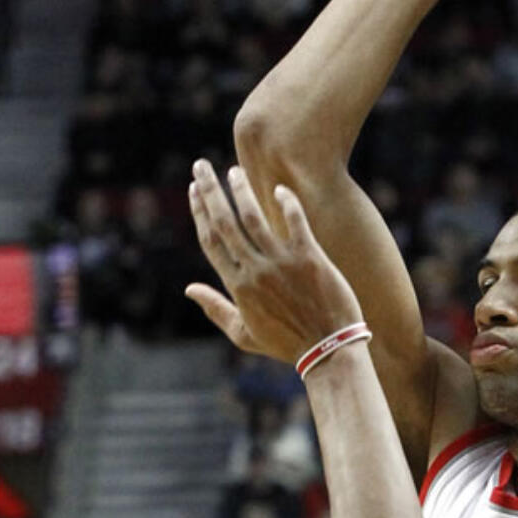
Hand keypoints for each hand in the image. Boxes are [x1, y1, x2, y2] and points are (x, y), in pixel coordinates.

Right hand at [186, 159, 362, 362]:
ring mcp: (282, 263)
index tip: (194, 190)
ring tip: (235, 170)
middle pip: (225, 223)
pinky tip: (280, 188)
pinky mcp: (310, 258)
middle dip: (211, 191)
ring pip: (254, 218)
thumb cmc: (286, 344)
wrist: (328, 351)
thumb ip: (215, 308)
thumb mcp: (243, 334)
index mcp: (237, 287)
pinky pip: (295, 222)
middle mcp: (255, 271)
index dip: (199, 212)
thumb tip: (189, 289)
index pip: (211, 241)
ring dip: (241, 190)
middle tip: (202, 166)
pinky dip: (287, 203)